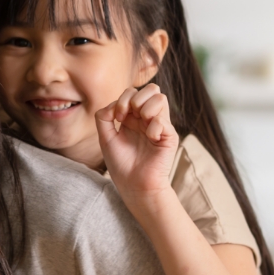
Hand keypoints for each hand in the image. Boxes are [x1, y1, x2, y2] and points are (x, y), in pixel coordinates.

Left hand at [95, 84, 178, 207]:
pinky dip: (154, 126)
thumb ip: (104, 117)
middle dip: (136, 98)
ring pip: (161, 98)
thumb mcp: (105, 138)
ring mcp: (160, 126)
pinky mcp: (169, 136)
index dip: (123, 99)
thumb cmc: (121, 164)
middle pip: (151, 89)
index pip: (133, 92)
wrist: (133, 185)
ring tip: (141, 123)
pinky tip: (150, 138)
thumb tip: (113, 104)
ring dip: (146, 107)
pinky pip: (164, 120)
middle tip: (127, 116)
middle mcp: (147, 119)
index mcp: (133, 117)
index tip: (117, 118)